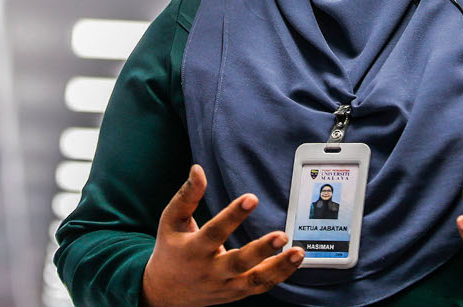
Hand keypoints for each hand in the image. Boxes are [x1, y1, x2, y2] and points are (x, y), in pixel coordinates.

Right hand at [142, 165, 303, 306]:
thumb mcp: (171, 221)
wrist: (164, 293)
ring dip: (279, 267)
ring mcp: (224, 285)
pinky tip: (295, 260)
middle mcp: (210, 271)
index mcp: (193, 250)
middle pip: (238, 263)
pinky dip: (279, 274)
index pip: (215, 232)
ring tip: (298, 252)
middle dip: (261, 250)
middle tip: (281, 236)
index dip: (233, 215)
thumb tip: (198, 169)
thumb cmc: (170, 250)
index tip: (251, 198)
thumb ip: (187, 196)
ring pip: (254, 280)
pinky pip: (260, 286)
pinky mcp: (235, 293)